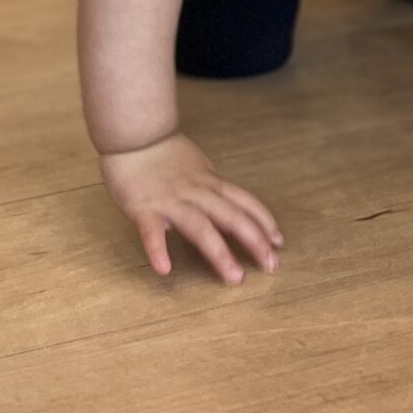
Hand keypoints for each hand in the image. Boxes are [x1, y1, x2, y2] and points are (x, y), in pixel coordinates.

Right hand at [98, 132, 281, 283]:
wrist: (132, 134)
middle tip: (271, 266)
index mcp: (210, 182)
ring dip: (220, 253)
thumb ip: (210, 187)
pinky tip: (164, 269)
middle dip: (255, 242)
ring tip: (234, 278)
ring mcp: (171, 201)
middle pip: (232, 217)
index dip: (264, 222)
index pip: (245, 202)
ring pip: (200, 228)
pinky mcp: (144, 209)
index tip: (279, 242)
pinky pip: (152, 232)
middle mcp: (196, 192)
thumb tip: (227, 205)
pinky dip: (158, 250)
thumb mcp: (196, 167)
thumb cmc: (163, 153)